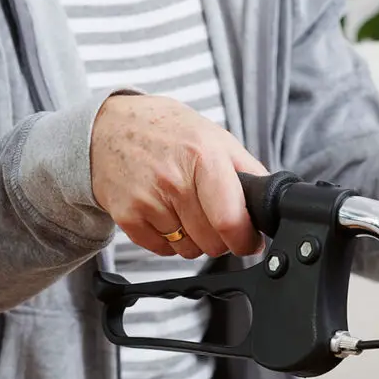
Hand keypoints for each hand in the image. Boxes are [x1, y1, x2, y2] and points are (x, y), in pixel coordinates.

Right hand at [90, 95, 266, 258]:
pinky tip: (164, 212)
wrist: (107, 127)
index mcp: (203, 156)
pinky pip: (163, 250)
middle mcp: (174, 179)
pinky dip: (169, 240)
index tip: (249, 241)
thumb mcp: (215, 137)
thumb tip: (271, 207)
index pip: (230, 221)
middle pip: (212, 243)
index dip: (245, 240)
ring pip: (189, 250)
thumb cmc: (167, 131)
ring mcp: (148, 200)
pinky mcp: (127, 217)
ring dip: (194, 239)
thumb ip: (248, 171)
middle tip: (212, 215)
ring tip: (185, 208)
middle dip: (220, 237)